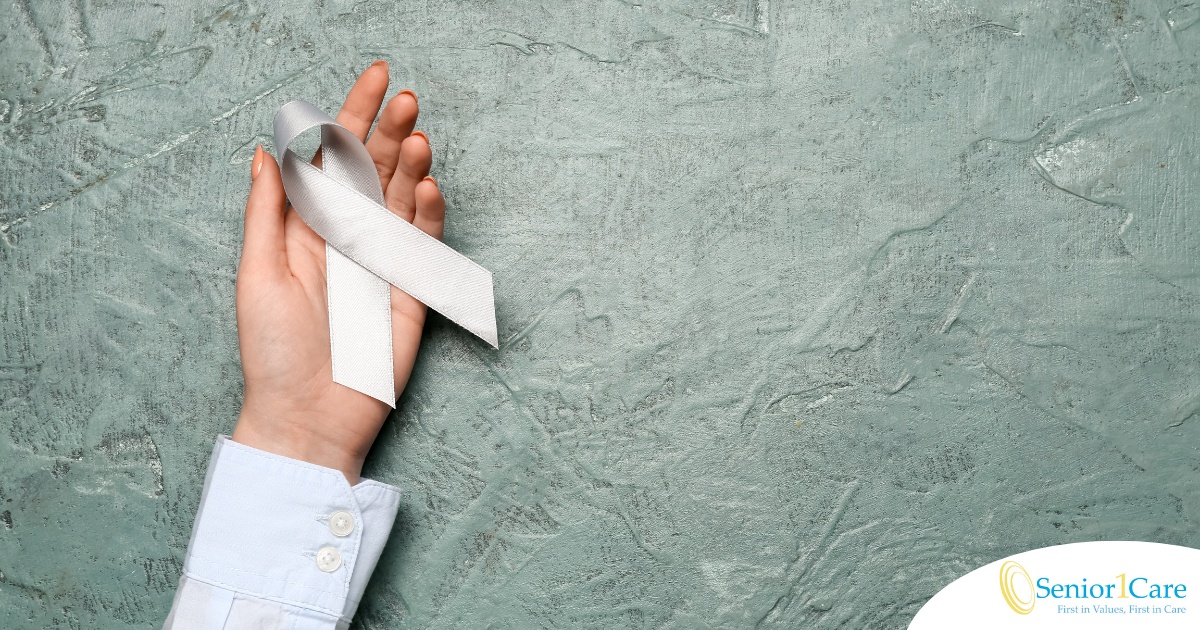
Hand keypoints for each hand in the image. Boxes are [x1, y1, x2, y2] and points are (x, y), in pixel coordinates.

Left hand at [231, 61, 443, 483]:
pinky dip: (427, 215)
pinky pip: (423, 245)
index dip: (352, 114)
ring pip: (403, 200)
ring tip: (417, 136)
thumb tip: (267, 150)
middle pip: (375, 170)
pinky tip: (426, 188)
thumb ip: (268, 211)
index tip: (376, 76)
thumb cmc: (273, 351)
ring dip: (411, 165)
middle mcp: (348, 237)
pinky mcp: (411, 292)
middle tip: (407, 98)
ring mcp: (382, 262)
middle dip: (390, 130)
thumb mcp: (256, 274)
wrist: (308, 416)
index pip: (334, 159)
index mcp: (307, 227)